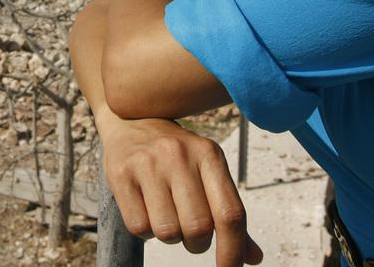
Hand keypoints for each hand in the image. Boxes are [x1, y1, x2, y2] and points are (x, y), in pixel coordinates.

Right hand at [100, 116, 262, 265]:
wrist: (130, 120)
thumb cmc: (175, 155)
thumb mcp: (207, 171)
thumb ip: (227, 211)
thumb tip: (253, 257)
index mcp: (208, 154)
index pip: (230, 214)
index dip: (233, 250)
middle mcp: (179, 155)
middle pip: (198, 228)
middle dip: (197, 243)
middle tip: (190, 233)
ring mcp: (147, 163)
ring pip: (167, 232)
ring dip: (170, 236)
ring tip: (166, 214)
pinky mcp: (120, 173)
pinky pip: (138, 227)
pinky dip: (145, 231)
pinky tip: (145, 209)